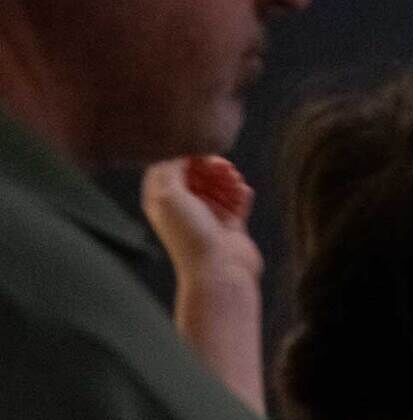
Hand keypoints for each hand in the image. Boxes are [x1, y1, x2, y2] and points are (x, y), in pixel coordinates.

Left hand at [142, 156, 261, 284]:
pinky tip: (244, 191)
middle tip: (222, 165)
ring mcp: (208, 216)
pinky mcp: (230, 224)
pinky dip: (241, 192)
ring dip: (228, 177)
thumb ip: (170, 168)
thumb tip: (179, 150)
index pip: (169, 167)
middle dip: (210, 165)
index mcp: (162, 201)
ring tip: (235, 179)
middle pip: (197, 174)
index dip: (185, 155)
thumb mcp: (169, 195)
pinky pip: (237, 200)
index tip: (200, 151)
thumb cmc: (190, 235)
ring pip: (219, 184)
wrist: (219, 270)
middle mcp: (183, 207)